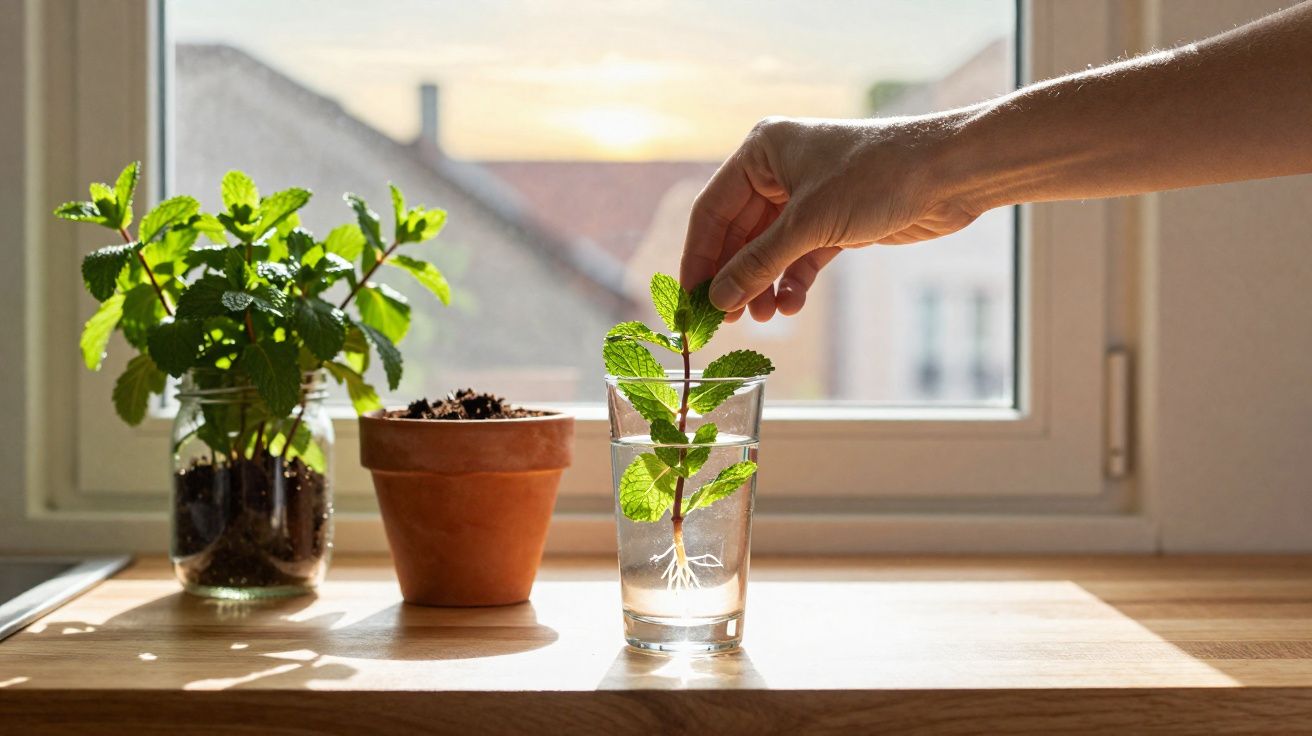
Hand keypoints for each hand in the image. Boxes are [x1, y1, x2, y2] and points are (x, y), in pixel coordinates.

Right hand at [680, 116, 979, 320]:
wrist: (949, 174)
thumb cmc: (877, 177)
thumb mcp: (809, 223)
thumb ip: (758, 263)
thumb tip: (717, 299)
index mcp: (761, 152)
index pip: (711, 211)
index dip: (699, 259)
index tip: (689, 302)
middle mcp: (778, 171)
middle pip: (737, 235)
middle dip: (734, 278)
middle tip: (724, 321)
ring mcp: (806, 197)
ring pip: (768, 250)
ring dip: (762, 286)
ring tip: (762, 318)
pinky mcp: (833, 221)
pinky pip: (798, 258)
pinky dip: (791, 282)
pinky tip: (790, 305)